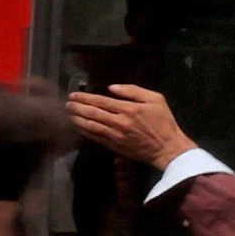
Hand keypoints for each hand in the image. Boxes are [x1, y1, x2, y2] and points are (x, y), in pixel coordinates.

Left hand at [69, 85, 196, 173]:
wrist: (167, 147)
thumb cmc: (163, 121)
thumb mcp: (156, 99)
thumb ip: (133, 91)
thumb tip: (112, 87)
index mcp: (128, 109)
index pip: (100, 101)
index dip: (85, 97)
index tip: (74, 94)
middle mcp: (119, 122)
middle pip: (92, 113)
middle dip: (77, 107)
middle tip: (67, 103)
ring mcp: (115, 135)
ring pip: (90, 126)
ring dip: (77, 119)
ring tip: (68, 113)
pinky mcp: (114, 146)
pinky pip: (94, 137)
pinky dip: (84, 131)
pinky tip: (77, 126)